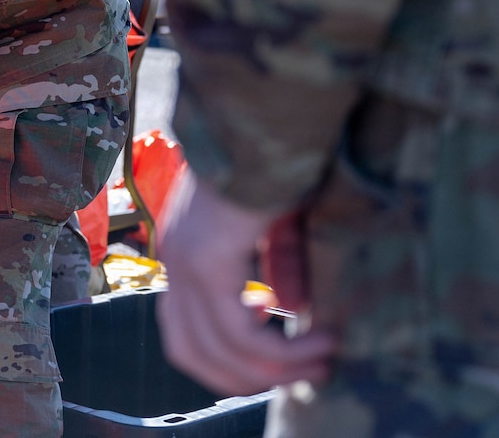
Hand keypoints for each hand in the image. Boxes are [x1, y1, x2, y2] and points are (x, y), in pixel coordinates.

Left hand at [157, 174, 335, 394]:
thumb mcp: (281, 221)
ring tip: (323, 361)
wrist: (274, 120)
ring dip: (273, 368)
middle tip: (301, 378)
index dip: (226, 360)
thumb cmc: (283, 159)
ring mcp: (186, 259)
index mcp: (185, 248)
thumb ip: (281, 263)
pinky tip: (319, 339)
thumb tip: (288, 308)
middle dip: (245, 378)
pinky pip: (239, 332)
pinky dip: (281, 348)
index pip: (183, 329)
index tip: (279, 363)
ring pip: (217, 349)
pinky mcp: (208, 260)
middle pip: (189, 350)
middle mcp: (175, 257)